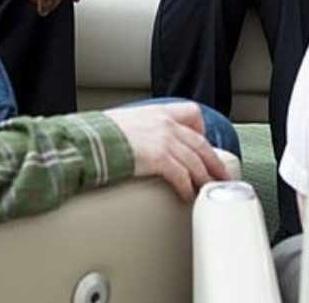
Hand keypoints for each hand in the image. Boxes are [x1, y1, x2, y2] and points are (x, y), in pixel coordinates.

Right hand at [104, 101, 230, 200]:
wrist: (86, 141)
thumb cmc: (97, 135)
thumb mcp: (123, 122)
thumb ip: (138, 129)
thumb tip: (138, 143)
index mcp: (157, 112)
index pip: (191, 113)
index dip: (201, 129)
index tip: (205, 143)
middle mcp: (165, 123)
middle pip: (201, 142)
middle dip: (215, 162)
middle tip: (222, 176)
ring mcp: (163, 139)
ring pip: (196, 161)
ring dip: (205, 178)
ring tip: (209, 191)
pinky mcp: (158, 157)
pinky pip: (182, 175)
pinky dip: (187, 187)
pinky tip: (188, 196)